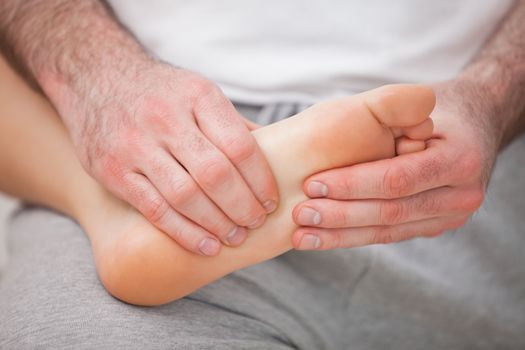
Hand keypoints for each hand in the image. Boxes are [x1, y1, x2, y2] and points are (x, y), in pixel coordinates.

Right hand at [52, 61, 277, 255]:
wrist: (96, 77)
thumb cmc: (161, 91)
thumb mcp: (199, 91)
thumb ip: (232, 124)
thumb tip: (276, 152)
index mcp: (198, 97)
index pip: (240, 147)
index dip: (261, 181)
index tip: (271, 201)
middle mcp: (166, 119)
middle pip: (216, 174)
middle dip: (243, 207)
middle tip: (256, 222)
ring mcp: (136, 145)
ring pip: (186, 196)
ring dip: (217, 224)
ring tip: (235, 238)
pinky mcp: (113, 170)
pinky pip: (155, 209)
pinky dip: (184, 232)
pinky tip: (206, 245)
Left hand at [291, 80, 500, 249]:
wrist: (473, 130)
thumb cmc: (439, 112)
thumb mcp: (423, 101)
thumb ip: (397, 106)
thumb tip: (370, 116)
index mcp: (459, 161)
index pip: (397, 179)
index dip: (353, 184)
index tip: (313, 185)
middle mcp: (460, 197)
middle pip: (390, 212)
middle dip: (341, 215)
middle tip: (301, 214)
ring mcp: (448, 217)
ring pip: (387, 231)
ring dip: (341, 235)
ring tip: (303, 235)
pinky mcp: (431, 227)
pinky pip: (388, 235)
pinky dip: (353, 236)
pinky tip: (322, 238)